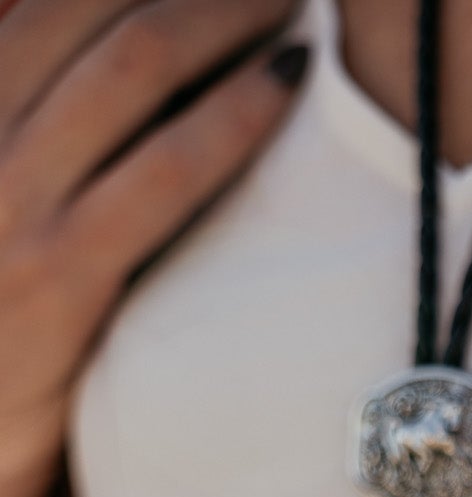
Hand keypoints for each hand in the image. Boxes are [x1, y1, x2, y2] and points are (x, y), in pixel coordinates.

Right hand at [0, 0, 307, 496]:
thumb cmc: (1, 342)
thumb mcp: (11, 220)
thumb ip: (47, 148)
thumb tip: (127, 88)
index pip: (47, 5)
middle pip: (95, 14)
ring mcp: (9, 207)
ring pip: (132, 65)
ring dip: (224, 16)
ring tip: (298, 2)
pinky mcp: (58, 280)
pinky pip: (161, 171)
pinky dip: (232, 115)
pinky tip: (287, 83)